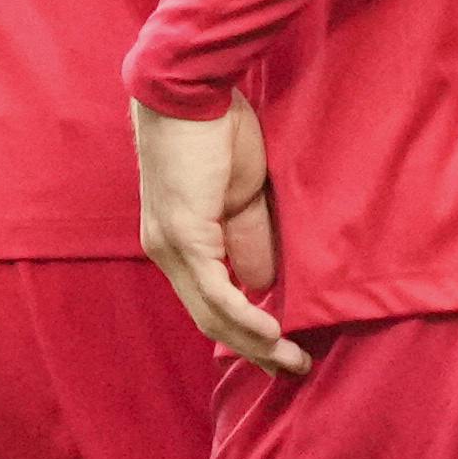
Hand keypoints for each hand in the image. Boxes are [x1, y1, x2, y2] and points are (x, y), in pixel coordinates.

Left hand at [133, 97, 302, 376]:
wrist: (188, 91)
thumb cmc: (216, 130)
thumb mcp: (243, 193)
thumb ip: (253, 237)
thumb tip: (267, 282)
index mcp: (180, 241)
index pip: (211, 300)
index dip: (246, 330)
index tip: (282, 347)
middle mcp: (167, 252)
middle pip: (210, 317)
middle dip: (254, 348)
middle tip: (291, 368)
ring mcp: (170, 247)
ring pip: (212, 312)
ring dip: (255, 342)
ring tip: (290, 360)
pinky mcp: (183, 236)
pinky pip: (217, 291)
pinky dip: (245, 317)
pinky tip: (272, 334)